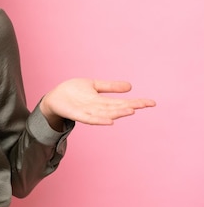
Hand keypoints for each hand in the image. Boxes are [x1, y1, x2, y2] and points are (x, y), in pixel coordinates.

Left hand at [40, 79, 155, 126]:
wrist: (55, 97)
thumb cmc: (73, 92)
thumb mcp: (93, 85)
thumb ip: (110, 87)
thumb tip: (130, 86)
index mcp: (103, 101)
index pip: (123, 102)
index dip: (137, 102)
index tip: (152, 102)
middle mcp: (98, 108)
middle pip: (117, 108)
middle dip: (129, 107)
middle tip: (143, 106)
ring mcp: (88, 112)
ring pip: (106, 114)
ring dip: (117, 113)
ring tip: (130, 111)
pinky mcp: (77, 114)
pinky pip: (90, 119)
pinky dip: (100, 120)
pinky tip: (109, 121)